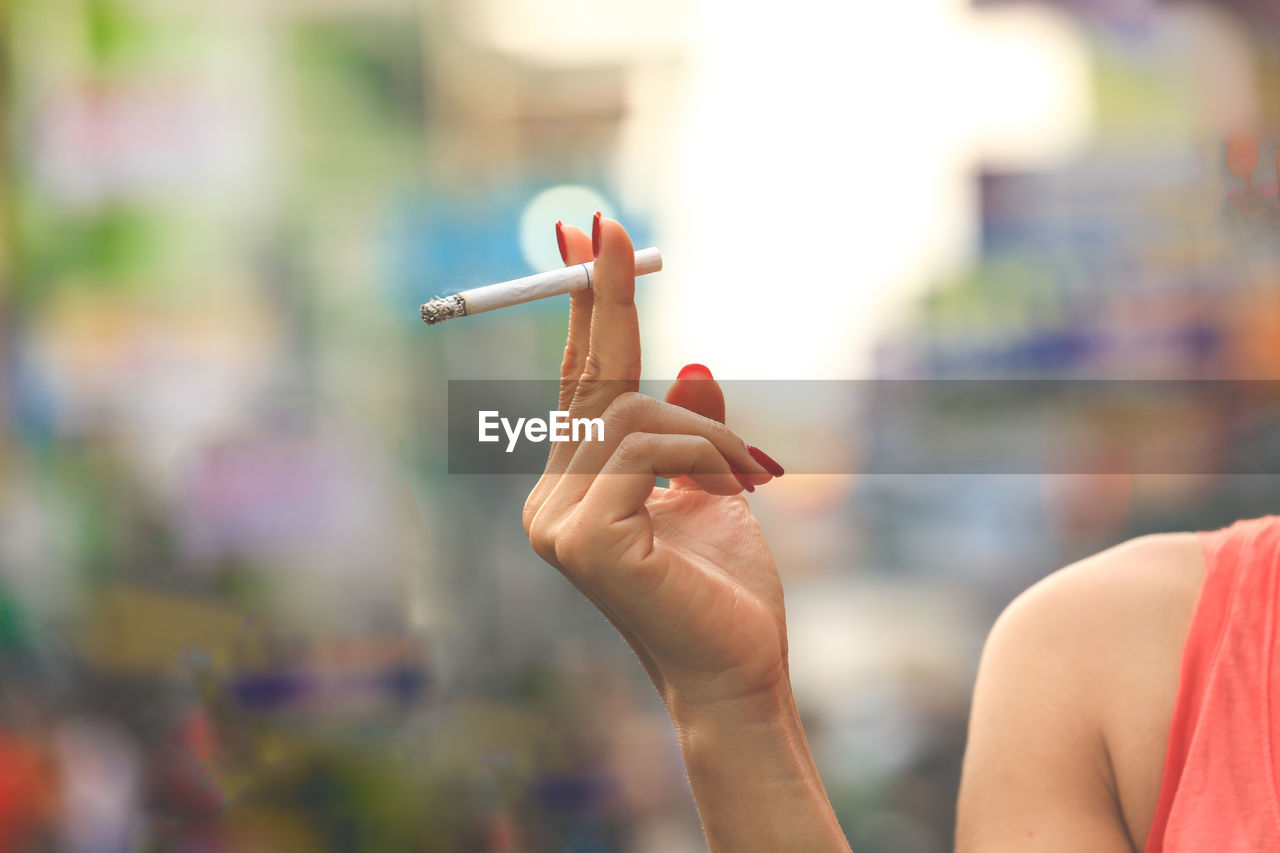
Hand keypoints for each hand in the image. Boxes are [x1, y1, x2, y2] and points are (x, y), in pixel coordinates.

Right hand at [522, 214, 787, 708]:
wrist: (739, 673)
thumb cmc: (726, 589)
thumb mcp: (715, 488)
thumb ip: (692, 431)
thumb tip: (693, 366)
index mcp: (572, 492)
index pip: (576, 389)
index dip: (583, 316)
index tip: (586, 240)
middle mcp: (548, 503)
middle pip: (586, 384)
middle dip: (606, 301)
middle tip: (610, 226)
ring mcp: (555, 523)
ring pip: (631, 414)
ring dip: (707, 430)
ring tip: (754, 470)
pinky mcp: (582, 539)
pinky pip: (648, 448)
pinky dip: (703, 452)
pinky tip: (738, 487)